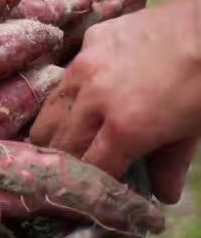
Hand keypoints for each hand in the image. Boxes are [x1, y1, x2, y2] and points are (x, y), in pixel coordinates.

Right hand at [30, 0, 200, 202]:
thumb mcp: (192, 130)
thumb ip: (169, 165)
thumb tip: (160, 197)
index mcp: (126, 128)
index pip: (90, 168)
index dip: (89, 185)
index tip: (89, 192)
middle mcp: (96, 98)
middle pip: (60, 143)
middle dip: (65, 162)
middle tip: (69, 170)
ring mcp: (87, 65)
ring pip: (52, 108)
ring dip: (56, 129)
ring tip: (63, 138)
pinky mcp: (91, 40)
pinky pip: (70, 72)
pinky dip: (73, 90)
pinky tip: (87, 93)